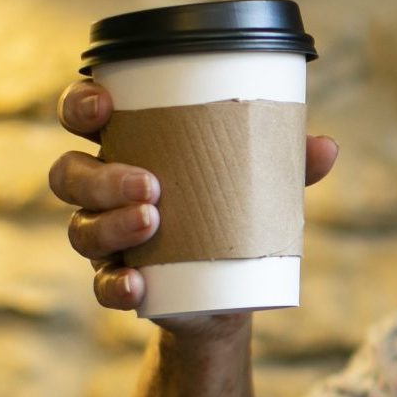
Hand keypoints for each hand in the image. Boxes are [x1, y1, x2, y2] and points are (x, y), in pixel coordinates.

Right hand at [49, 80, 339, 319]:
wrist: (232, 291)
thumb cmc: (236, 213)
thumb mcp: (262, 185)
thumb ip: (289, 164)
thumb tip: (326, 146)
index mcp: (130, 149)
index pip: (82, 116)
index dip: (80, 104)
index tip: (104, 105)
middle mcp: (103, 191)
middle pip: (70, 173)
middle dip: (101, 175)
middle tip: (151, 185)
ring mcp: (105, 238)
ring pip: (80, 227)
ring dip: (110, 224)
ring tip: (152, 220)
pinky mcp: (119, 281)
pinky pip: (101, 285)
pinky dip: (115, 284)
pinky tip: (135, 284)